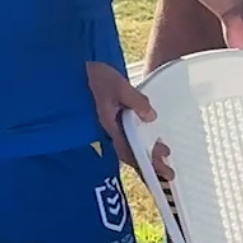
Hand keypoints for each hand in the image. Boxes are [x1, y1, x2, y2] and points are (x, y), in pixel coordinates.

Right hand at [85, 61, 171, 180]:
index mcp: (110, 127)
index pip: (131, 153)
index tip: (164, 172)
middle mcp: (109, 131)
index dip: (148, 165)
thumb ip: (136, 101)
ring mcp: (108, 126)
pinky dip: (137, 141)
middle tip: (169, 169)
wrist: (74, 70)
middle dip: (150, 162)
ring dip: (145, 152)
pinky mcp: (108, 119)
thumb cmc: (94, 77)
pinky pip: (125, 136)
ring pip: (129, 146)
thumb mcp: (119, 86)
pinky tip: (146, 137)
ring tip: (162, 152)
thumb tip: (151, 117)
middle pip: (131, 154)